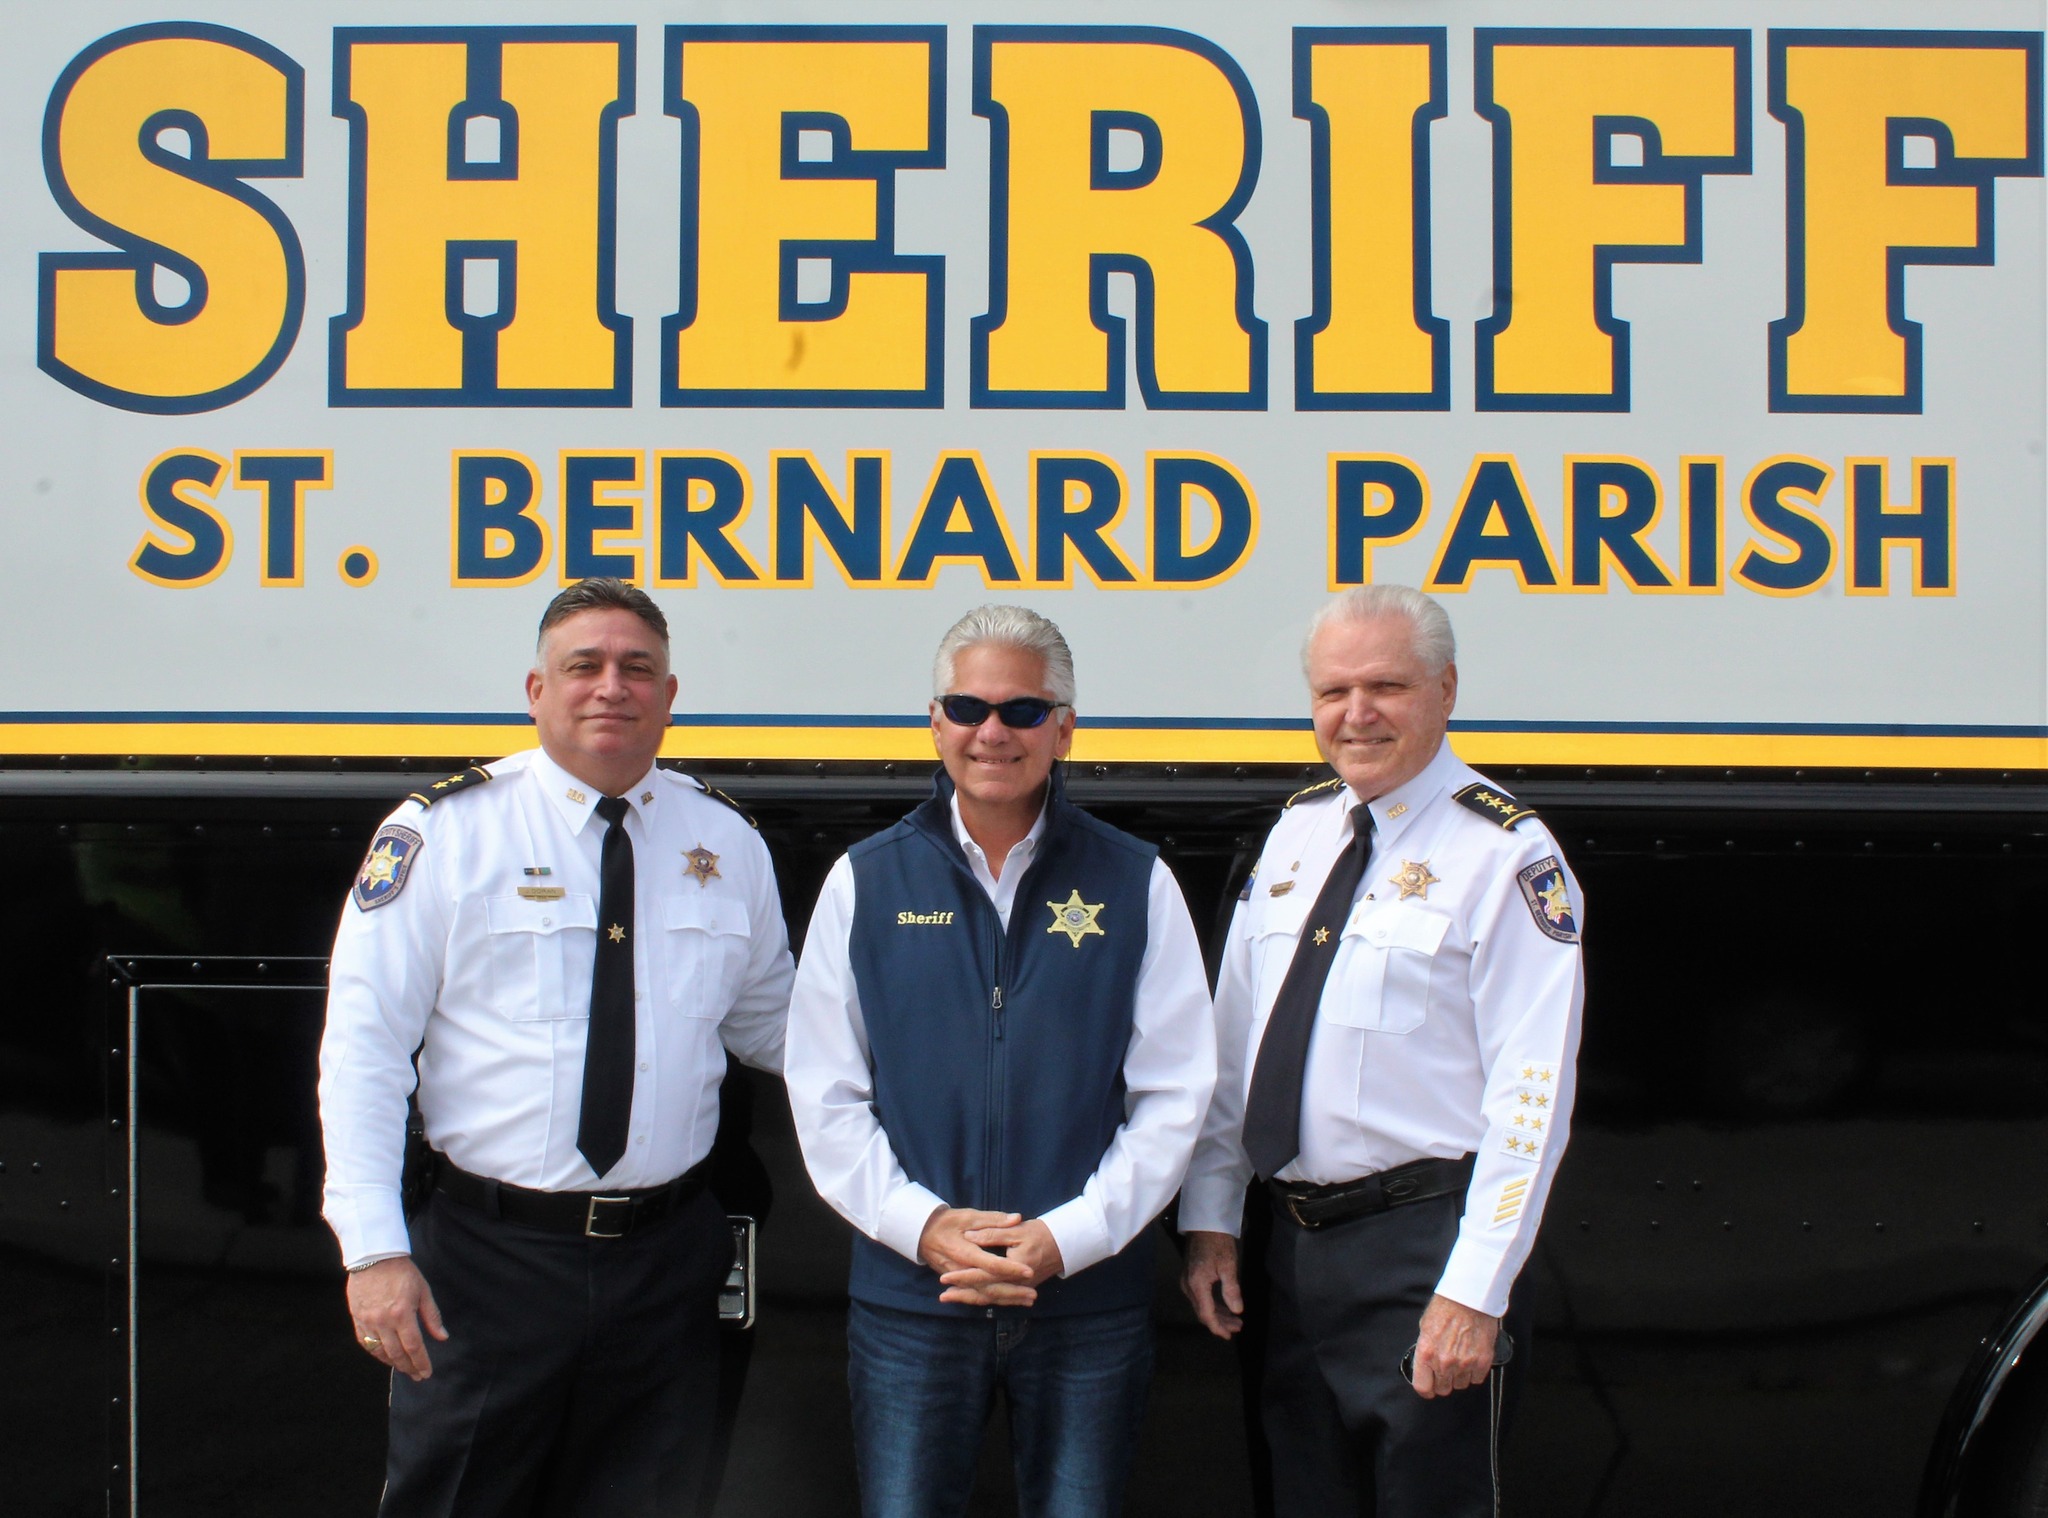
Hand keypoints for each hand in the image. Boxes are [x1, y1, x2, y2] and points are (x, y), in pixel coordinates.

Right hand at [346, 1257, 447, 1381]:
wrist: (374, 1257)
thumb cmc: (402, 1272)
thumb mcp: (423, 1290)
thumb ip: (432, 1316)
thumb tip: (442, 1337)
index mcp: (402, 1314)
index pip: (414, 1346)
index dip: (421, 1362)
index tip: (426, 1373)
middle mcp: (383, 1321)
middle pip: (397, 1353)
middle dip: (409, 1367)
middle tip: (417, 1375)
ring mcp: (368, 1321)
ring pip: (380, 1351)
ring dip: (393, 1363)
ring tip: (404, 1367)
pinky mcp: (357, 1319)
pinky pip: (366, 1343)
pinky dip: (376, 1353)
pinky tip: (385, 1356)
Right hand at [916, 1208, 1036, 1306]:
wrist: (921, 1233)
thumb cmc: (946, 1222)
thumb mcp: (969, 1216)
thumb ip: (994, 1220)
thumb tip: (1017, 1218)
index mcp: (965, 1253)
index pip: (991, 1264)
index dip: (1011, 1268)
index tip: (1029, 1271)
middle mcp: (961, 1271)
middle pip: (989, 1287)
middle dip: (1012, 1292)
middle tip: (1033, 1296)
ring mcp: (959, 1279)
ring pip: (984, 1294)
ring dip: (1007, 1298)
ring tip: (1028, 1300)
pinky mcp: (959, 1282)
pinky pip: (978, 1294)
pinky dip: (995, 1299)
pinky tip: (1010, 1301)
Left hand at [950, 1219, 1063, 1297]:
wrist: (1063, 1244)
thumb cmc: (1040, 1233)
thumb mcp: (1016, 1230)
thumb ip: (991, 1233)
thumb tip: (968, 1236)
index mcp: (1015, 1267)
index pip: (984, 1275)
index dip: (964, 1277)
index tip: (945, 1278)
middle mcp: (1017, 1283)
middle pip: (986, 1292)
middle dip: (963, 1293)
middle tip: (943, 1295)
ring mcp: (1020, 1289)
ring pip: (991, 1298)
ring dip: (970, 1299)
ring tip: (950, 1298)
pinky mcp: (1021, 1289)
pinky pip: (999, 1298)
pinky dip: (984, 1299)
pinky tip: (970, 1298)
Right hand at [1179, 1231, 1244, 1339]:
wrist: (1204, 1225)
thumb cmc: (1218, 1242)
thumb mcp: (1229, 1265)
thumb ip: (1232, 1290)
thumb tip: (1237, 1311)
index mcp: (1197, 1284)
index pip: (1206, 1314)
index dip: (1217, 1327)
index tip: (1229, 1335)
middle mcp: (1188, 1286)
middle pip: (1202, 1312)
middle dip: (1220, 1322)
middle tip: (1238, 1328)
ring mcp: (1187, 1282)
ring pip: (1201, 1306)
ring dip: (1217, 1315)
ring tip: (1235, 1321)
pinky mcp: (1190, 1278)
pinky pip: (1200, 1298)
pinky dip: (1212, 1305)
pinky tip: (1224, 1308)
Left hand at [1409, 1294, 1497, 1397]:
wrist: (1469, 1297)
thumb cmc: (1446, 1307)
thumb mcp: (1425, 1327)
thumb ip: (1426, 1349)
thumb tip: (1426, 1365)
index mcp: (1426, 1353)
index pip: (1423, 1387)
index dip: (1426, 1389)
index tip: (1430, 1387)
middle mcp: (1444, 1362)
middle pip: (1443, 1389)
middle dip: (1443, 1381)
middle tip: (1447, 1368)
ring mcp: (1464, 1363)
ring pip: (1461, 1385)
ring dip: (1459, 1376)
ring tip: (1460, 1358)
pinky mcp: (1482, 1361)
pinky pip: (1476, 1379)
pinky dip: (1474, 1372)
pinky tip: (1472, 1357)